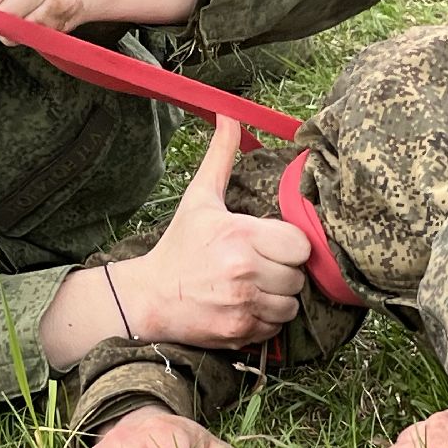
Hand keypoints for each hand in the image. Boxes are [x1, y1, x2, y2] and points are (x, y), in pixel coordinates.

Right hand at [120, 115, 310, 346]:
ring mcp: (243, 305)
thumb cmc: (179, 247)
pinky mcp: (240, 332)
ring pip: (291, 305)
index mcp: (240, 235)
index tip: (270, 245)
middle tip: (260, 267)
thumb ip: (220, 157)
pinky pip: (276, 327)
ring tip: (254, 287)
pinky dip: (267, 320)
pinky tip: (246, 306)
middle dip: (283, 272)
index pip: (299, 245)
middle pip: (297, 276)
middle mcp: (244, 272)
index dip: (288, 245)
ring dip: (278, 298)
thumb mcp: (199, 199)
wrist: (149, 298)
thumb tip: (229, 115)